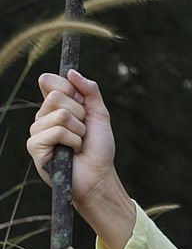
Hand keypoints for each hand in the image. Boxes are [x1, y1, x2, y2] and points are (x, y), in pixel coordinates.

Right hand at [28, 69, 134, 248]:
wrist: (99, 176)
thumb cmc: (98, 148)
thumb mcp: (99, 114)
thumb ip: (90, 90)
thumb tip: (71, 72)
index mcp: (54, 107)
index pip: (49, 81)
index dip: (68, 88)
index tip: (82, 104)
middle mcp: (42, 117)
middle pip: (55, 96)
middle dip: (79, 113)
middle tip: (83, 131)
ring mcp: (36, 132)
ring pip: (60, 114)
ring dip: (78, 130)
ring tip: (78, 143)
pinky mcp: (35, 147)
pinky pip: (57, 131)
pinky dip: (73, 141)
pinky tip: (71, 152)